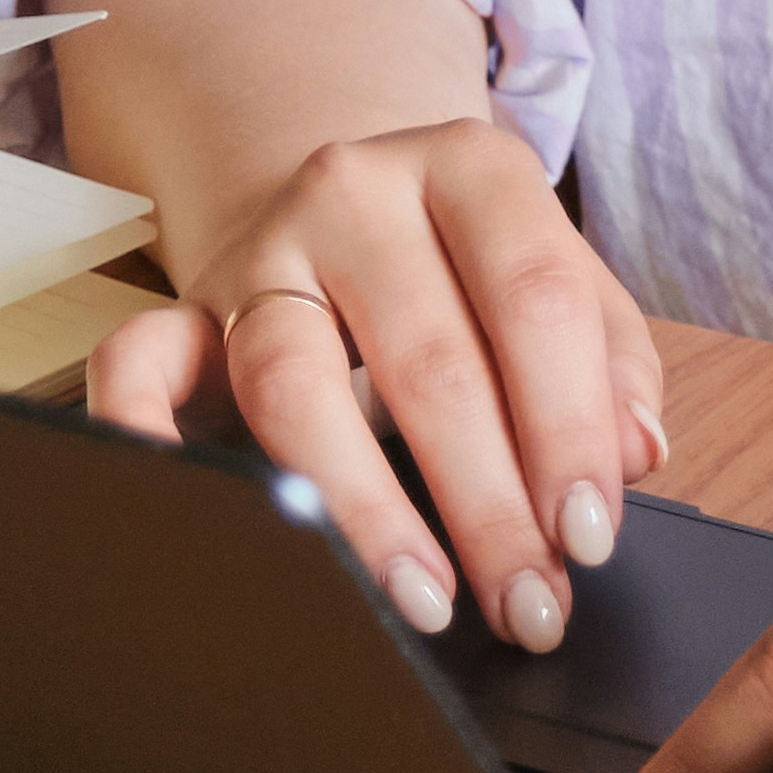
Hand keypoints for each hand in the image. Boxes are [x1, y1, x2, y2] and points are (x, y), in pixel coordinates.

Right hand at [85, 113, 671, 656]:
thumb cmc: (468, 270)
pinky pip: (137, 362)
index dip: (570, 426)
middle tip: (527, 605)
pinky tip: (188, 508)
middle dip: (489, 503)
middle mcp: (355, 192)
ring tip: (422, 600)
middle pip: (427, 358)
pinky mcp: (183, 310)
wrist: (344, 206)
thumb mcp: (556, 282)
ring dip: (365, 507)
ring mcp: (261, 251)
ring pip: (294, 382)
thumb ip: (611, 361)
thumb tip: (635, 456)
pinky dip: (143, 432)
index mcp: (471, 167)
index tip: (589, 536)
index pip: (534, 298)